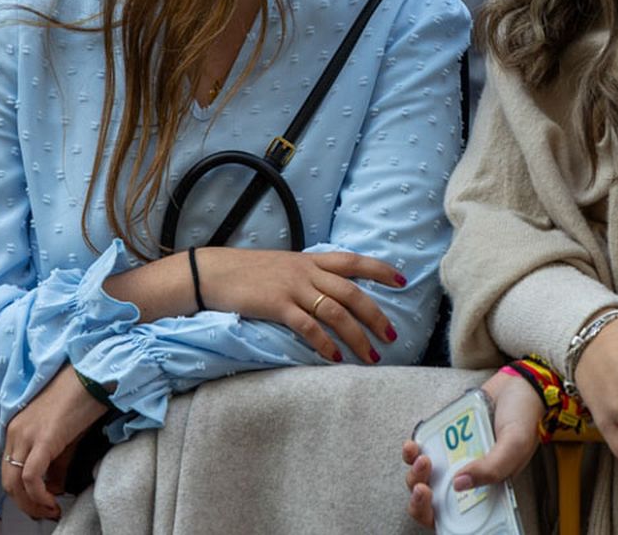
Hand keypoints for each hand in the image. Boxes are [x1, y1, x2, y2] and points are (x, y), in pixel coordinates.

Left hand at [1, 364, 108, 520]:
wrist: (92, 375)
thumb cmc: (81, 398)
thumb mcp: (64, 435)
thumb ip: (56, 463)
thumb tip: (54, 488)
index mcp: (17, 430)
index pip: (9, 471)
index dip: (22, 494)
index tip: (40, 505)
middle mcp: (15, 433)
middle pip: (7, 481)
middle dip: (24, 504)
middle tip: (44, 513)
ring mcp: (26, 435)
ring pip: (15, 483)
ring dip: (31, 504)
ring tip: (50, 511)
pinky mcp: (42, 439)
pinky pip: (31, 477)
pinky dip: (39, 495)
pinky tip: (53, 500)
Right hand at [189, 248, 405, 363]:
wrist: (214, 272)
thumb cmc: (250, 272)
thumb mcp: (285, 266)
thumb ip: (309, 274)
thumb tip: (332, 289)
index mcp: (311, 260)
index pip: (354, 261)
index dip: (380, 269)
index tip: (402, 281)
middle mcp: (307, 271)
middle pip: (352, 292)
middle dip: (375, 315)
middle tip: (391, 336)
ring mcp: (293, 288)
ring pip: (335, 311)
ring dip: (356, 336)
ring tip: (370, 356)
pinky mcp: (277, 306)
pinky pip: (308, 326)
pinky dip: (324, 343)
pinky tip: (335, 357)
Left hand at [403, 371, 542, 529]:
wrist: (519, 383)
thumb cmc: (524, 419)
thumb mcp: (514, 446)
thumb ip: (492, 468)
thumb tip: (458, 484)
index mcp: (486, 489)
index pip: (456, 516)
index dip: (435, 515)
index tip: (430, 501)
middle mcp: (467, 477)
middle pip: (434, 500)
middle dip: (420, 497)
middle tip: (422, 486)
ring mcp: (453, 458)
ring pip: (423, 476)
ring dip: (415, 472)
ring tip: (421, 458)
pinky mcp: (444, 438)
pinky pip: (421, 450)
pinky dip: (412, 450)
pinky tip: (414, 444)